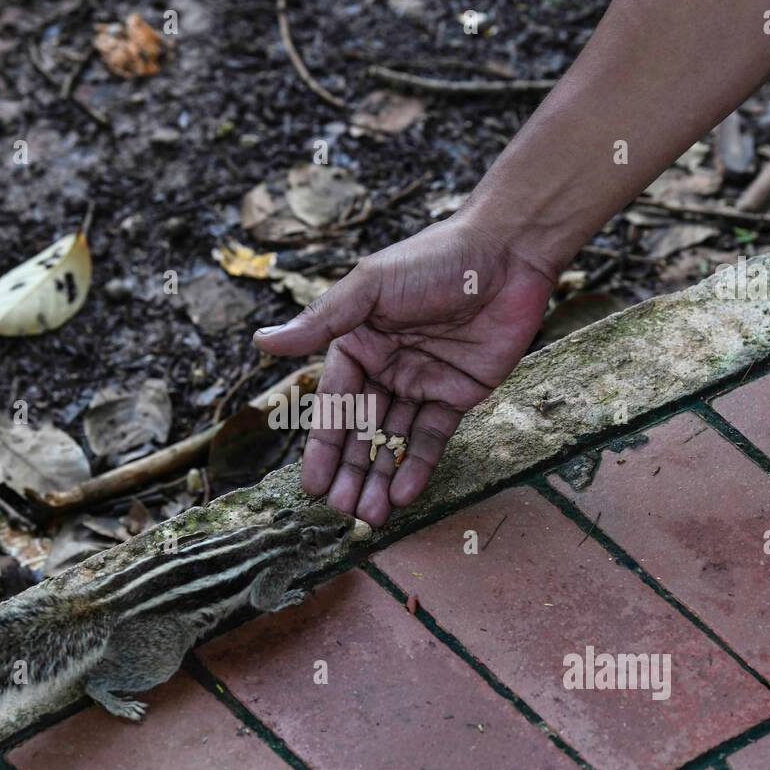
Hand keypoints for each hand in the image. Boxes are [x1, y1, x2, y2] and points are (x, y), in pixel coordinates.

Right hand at [253, 214, 554, 526]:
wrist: (508, 253)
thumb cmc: (433, 260)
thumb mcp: (371, 287)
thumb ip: (322, 322)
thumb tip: (261, 342)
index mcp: (358, 343)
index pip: (333, 404)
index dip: (322, 446)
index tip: (312, 485)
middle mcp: (386, 366)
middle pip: (362, 430)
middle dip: (351, 471)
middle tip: (342, 512)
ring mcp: (422, 382)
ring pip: (395, 440)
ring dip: (381, 477)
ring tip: (369, 516)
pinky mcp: (459, 393)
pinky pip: (432, 436)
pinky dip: (418, 466)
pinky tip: (404, 494)